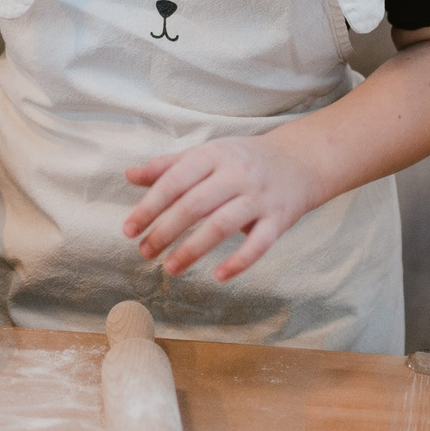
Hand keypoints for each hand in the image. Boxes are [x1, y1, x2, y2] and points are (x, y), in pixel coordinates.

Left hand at [123, 136, 319, 282]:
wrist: (300, 160)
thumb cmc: (242, 159)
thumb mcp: (207, 154)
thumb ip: (168, 166)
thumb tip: (130, 175)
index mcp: (214, 154)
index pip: (175, 181)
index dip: (149, 207)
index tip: (129, 229)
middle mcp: (237, 173)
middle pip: (195, 205)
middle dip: (165, 231)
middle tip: (144, 252)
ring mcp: (260, 197)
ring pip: (223, 225)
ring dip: (193, 250)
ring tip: (170, 268)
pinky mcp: (280, 219)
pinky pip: (259, 244)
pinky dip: (239, 262)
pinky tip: (219, 276)